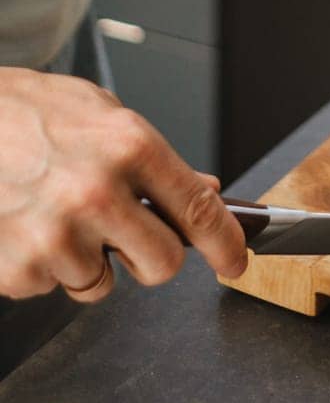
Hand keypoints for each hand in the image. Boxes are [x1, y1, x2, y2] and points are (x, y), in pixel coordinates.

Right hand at [0, 69, 248, 302]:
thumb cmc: (29, 114)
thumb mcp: (102, 115)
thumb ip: (155, 159)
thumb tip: (205, 191)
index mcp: (130, 146)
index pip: (197, 208)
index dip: (225, 243)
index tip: (235, 261)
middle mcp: (99, 192)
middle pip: (161, 263)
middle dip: (151, 258)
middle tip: (127, 237)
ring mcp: (58, 234)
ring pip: (103, 283)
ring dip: (88, 261)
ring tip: (57, 216)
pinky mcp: (20, 267)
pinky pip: (52, 287)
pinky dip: (44, 267)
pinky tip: (28, 227)